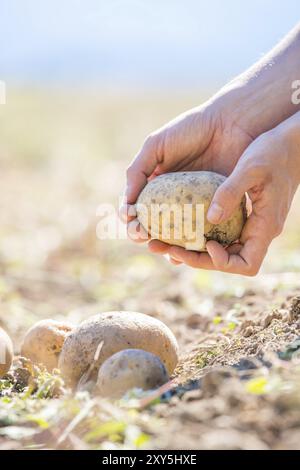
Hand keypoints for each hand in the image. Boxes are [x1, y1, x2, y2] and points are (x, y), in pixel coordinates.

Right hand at [121, 98, 253, 241]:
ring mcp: (193, 207)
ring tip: (163, 249)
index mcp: (155, 184)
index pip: (136, 208)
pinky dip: (193, 246)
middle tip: (144, 237)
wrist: (231, 124)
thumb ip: (137, 171)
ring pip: (175, 235)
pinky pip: (202, 234)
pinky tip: (187, 251)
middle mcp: (171, 198)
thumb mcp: (156, 145)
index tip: (133, 225)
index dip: (131, 219)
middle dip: (143, 235)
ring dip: (165, 246)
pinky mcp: (216, 211)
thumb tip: (126, 204)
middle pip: (152, 225)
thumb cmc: (191, 130)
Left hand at [152, 119, 299, 274]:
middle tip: (163, 248)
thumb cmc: (274, 151)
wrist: (291, 142)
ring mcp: (251, 224)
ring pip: (220, 247)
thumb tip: (210, 218)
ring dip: (192, 248)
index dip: (223, 263)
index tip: (206, 244)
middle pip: (227, 261)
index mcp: (266, 226)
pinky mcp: (243, 214)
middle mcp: (258, 231)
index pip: (247, 264)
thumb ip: (231, 192)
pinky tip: (177, 223)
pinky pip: (219, 231)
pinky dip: (199, 232)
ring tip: (160, 240)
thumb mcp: (251, 168)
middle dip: (195, 259)